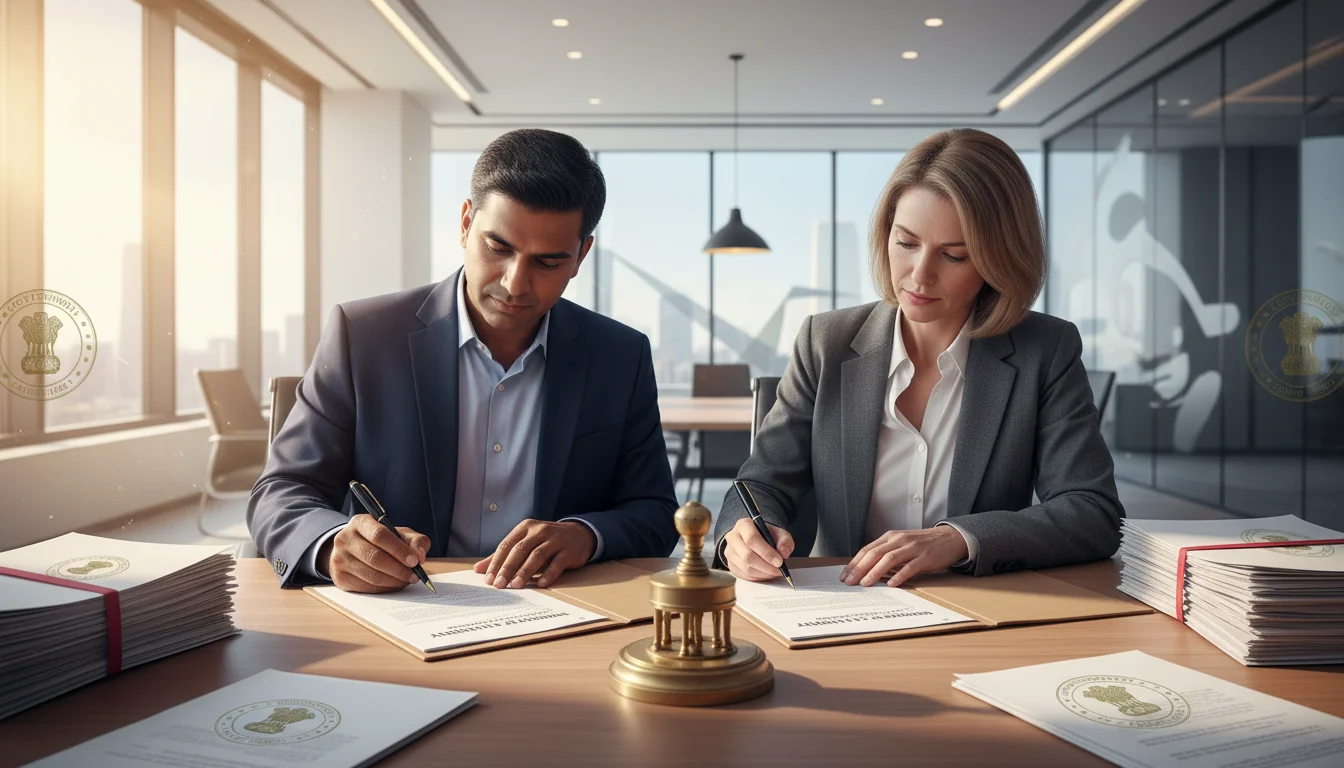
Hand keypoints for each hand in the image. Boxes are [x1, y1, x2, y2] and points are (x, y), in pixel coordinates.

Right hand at [321, 514, 429, 592]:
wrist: (352, 551)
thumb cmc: (380, 541)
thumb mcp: (398, 534)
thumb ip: (415, 540)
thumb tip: (420, 554)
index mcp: (360, 522)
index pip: (380, 535)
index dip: (399, 550)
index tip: (415, 561)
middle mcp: (345, 538)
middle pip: (375, 557)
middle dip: (399, 569)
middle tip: (414, 575)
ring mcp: (339, 559)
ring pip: (371, 575)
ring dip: (394, 581)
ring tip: (406, 580)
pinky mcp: (340, 577)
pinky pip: (366, 587)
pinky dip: (384, 588)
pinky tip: (393, 584)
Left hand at [472, 519, 596, 588]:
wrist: (579, 534)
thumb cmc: (546, 541)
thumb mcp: (525, 543)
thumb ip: (503, 555)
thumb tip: (478, 569)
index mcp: (525, 528)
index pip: (506, 545)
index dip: (496, 562)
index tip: (488, 579)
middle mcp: (539, 530)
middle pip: (520, 550)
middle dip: (507, 568)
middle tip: (499, 585)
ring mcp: (555, 539)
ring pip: (537, 555)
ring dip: (525, 571)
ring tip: (515, 586)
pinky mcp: (569, 550)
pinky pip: (557, 563)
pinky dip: (548, 574)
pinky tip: (540, 584)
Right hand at [723, 516, 794, 581]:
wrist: (757, 540)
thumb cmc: (768, 536)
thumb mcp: (780, 534)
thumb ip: (785, 542)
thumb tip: (784, 554)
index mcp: (744, 525)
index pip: (752, 539)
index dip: (766, 552)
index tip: (780, 561)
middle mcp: (733, 538)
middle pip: (747, 556)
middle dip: (766, 566)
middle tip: (779, 570)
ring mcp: (729, 552)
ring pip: (746, 568)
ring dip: (763, 573)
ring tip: (775, 572)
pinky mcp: (730, 565)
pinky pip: (744, 576)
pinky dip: (758, 577)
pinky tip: (767, 574)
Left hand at [841, 527, 968, 587]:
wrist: (950, 538)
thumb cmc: (923, 544)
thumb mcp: (902, 544)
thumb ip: (886, 553)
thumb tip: (867, 570)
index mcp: (891, 536)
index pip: (867, 550)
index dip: (854, 563)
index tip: (844, 575)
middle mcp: (899, 540)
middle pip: (874, 554)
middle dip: (859, 569)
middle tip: (849, 582)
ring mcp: (912, 548)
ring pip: (889, 559)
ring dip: (875, 572)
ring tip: (865, 584)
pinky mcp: (925, 557)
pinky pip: (910, 567)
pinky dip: (899, 576)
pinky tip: (891, 584)